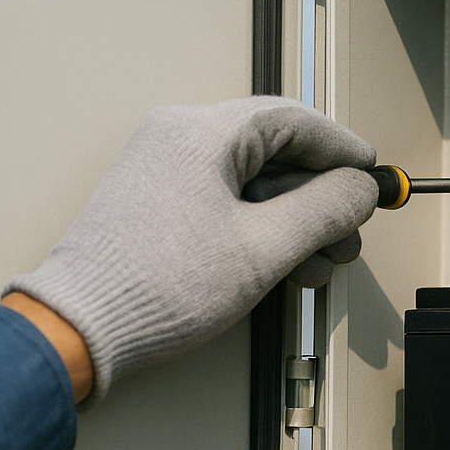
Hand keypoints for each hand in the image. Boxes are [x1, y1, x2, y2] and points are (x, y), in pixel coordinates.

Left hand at [5, 97, 376, 403]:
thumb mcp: (266, 249)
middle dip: (320, 198)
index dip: (343, 151)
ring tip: (313, 263)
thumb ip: (326, 210)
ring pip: (253, 179)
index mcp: (201, 131)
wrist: (79, 329)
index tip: (371, 178)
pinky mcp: (156, 200)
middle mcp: (178, 137)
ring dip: (292, 220)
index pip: (295, 119)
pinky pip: (225, 198)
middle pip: (276, 150)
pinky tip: (278, 264)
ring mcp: (163, 168)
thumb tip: (358, 189)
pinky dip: (259, 226)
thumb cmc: (152, 288)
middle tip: (346, 234)